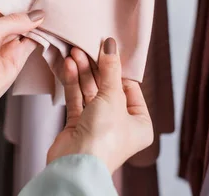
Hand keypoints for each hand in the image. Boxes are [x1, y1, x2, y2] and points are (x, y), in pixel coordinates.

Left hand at [0, 5, 44, 125]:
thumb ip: (13, 20)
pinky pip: (34, 43)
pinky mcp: (17, 58)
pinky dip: (45, 36)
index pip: (3, 0)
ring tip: (57, 8)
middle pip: (18, 13)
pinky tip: (55, 26)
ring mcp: (6, 43)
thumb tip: (38, 15)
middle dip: (32, 5)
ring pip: (28, 28)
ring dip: (40, 21)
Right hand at [47, 38, 153, 172]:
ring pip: (90, 92)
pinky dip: (72, 83)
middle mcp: (120, 124)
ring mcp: (98, 125)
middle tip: (86, 47)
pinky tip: (68, 67)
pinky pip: (77, 99)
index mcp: (139, 123)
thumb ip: (110, 69)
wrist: (77, 163)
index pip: (130, 88)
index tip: (107, 49)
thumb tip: (111, 45)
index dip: (118, 69)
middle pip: (108, 88)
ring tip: (74, 53)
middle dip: (96, 68)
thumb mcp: (113, 97)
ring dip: (82, 72)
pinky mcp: (78, 125)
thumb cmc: (104, 137)